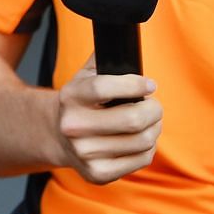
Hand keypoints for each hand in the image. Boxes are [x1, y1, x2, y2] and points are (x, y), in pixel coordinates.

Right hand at [54, 54, 161, 183]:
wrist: (58, 136)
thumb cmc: (82, 102)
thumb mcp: (85, 76)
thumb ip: (104, 59)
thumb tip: (126, 40)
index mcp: (71, 97)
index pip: (105, 87)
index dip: (135, 85)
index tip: (149, 85)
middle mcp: (73, 126)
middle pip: (132, 119)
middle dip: (154, 110)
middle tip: (154, 106)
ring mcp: (84, 153)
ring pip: (142, 141)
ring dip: (154, 129)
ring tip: (150, 122)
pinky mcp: (97, 173)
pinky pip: (141, 160)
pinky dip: (149, 148)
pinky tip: (141, 140)